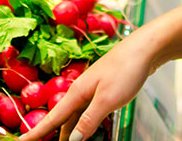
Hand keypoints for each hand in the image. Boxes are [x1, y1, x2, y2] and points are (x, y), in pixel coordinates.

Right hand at [18, 25, 160, 140]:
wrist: (144, 49)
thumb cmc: (125, 71)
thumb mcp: (107, 100)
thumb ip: (89, 120)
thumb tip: (72, 140)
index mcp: (77, 94)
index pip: (53, 118)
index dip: (37, 132)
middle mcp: (80, 92)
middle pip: (63, 120)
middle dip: (52, 134)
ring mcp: (92, 90)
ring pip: (76, 116)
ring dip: (70, 131)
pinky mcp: (104, 90)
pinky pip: (88, 111)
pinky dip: (84, 124)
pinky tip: (88, 130)